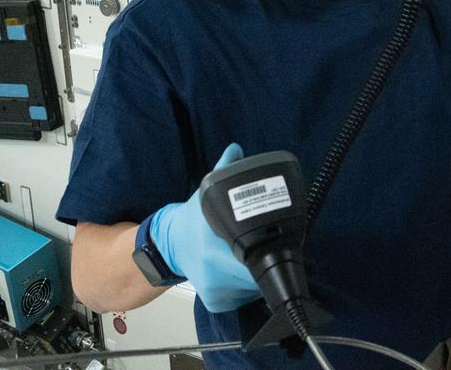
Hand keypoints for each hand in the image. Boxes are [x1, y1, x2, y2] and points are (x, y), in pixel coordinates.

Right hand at [149, 144, 260, 312]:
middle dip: (267, 259)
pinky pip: (244, 297)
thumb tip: (236, 149)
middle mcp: (213, 270)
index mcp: (213, 245)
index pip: (253, 256)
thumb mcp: (208, 192)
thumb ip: (226, 170)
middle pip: (257, 274)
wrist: (169, 245)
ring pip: (253, 288)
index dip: (270, 250)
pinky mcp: (216, 301)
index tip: (281, 242)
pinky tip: (246, 270)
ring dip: (259, 273)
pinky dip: (249, 286)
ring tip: (258, 254)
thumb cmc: (193, 220)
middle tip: (271, 244)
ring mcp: (214, 289)